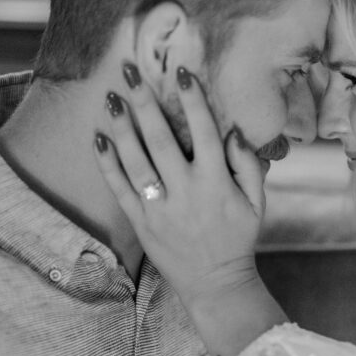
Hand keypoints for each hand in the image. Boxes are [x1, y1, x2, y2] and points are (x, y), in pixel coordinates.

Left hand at [94, 62, 264, 304]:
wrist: (216, 283)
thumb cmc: (238, 237)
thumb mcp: (257, 202)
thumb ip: (248, 165)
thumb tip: (233, 132)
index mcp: (216, 182)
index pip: (204, 132)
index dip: (193, 101)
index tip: (182, 72)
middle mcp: (186, 192)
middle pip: (162, 140)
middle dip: (146, 103)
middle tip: (130, 71)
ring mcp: (160, 208)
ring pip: (136, 161)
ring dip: (122, 127)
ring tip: (111, 97)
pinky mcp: (141, 223)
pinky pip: (120, 189)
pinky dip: (108, 164)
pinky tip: (98, 138)